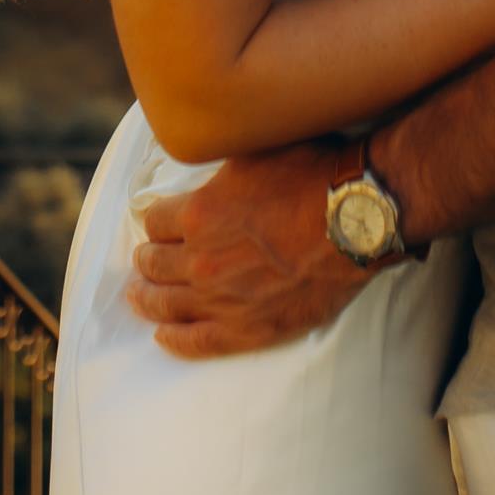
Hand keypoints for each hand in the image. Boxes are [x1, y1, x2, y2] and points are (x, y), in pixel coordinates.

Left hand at [127, 142, 370, 357]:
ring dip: (148, 298)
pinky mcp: (247, 330)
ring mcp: (221, 300)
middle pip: (154, 263)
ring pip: (165, 304)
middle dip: (146, 259)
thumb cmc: (312, 176)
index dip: (155, 220)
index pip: (154, 220)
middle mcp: (201, 260)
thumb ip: (220, 168)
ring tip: (140, 295)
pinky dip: (174, 340)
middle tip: (144, 260)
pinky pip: (196, 343)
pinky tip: (162, 335)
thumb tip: (205, 162)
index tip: (158, 222)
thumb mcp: (254, 152)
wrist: (354, 220)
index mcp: (198, 213)